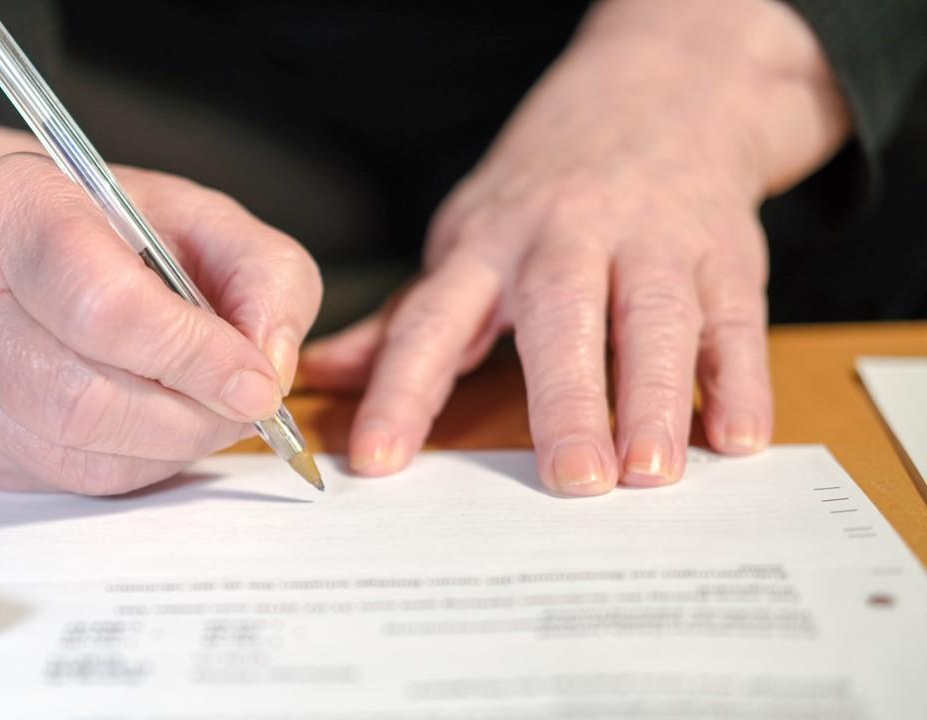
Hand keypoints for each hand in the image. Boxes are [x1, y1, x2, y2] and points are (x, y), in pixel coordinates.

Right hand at [0, 130, 320, 493]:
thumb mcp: (199, 214)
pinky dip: (129, 465)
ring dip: (165, 449)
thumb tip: (269, 371)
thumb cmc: (98, 223)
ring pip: (73, 455)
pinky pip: (61, 480)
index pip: (103, 308)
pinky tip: (148, 427)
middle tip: (241, 407)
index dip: (193, 357)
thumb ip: (261, 276)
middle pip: (82, 399)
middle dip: (188, 418)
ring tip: (202, 412)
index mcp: (13, 213)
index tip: (256, 384)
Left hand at [300, 0, 849, 494]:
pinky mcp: (725, 259)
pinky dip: (739, 382)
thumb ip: (405, 318)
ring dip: (656, 398)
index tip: (378, 459)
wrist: (662, 94)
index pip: (433, 322)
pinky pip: (735, 323)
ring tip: (649, 473)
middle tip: (570, 480)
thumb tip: (325, 372)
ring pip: (656, 321)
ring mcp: (654, 245)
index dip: (401, 391)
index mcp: (488, 246)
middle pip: (562, 319)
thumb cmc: (546, 191)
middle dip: (565, 400)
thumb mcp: (465, 238)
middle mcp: (568, 240)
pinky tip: (735, 438)